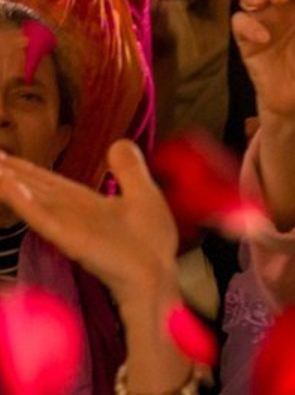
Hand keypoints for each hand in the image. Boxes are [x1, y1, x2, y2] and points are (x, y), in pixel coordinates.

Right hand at [0, 140, 177, 304]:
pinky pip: (45, 218)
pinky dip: (27, 204)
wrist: (157, 274)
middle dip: (9, 172)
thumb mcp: (142, 193)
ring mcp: (69, 226)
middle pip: (34, 188)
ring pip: (33, 199)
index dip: (25, 168)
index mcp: (85, 202)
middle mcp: (71, 213)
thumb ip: (128, 168)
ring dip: (10, 183)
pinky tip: (11, 189)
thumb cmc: (149, 243)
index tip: (2, 154)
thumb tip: (118, 142)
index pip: (48, 182)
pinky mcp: (72, 239)